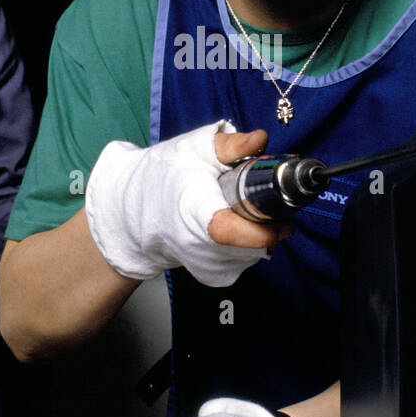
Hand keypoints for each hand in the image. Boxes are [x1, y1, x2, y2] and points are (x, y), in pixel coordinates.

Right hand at [84, 120, 292, 287]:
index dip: (263, 227)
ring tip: (238, 209)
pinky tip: (231, 225)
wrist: (132, 212)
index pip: (231, 232)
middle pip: (256, 241)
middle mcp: (201, 249)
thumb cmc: (161, 177)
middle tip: (259, 197)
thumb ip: (229, 146)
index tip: (282, 216)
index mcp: (194, 215)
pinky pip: (248, 259)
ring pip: (257, 251)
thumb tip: (260, 139)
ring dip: (259, 231)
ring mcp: (209, 267)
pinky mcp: (215, 277)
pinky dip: (249, 242)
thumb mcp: (193, 150)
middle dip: (268, 220)